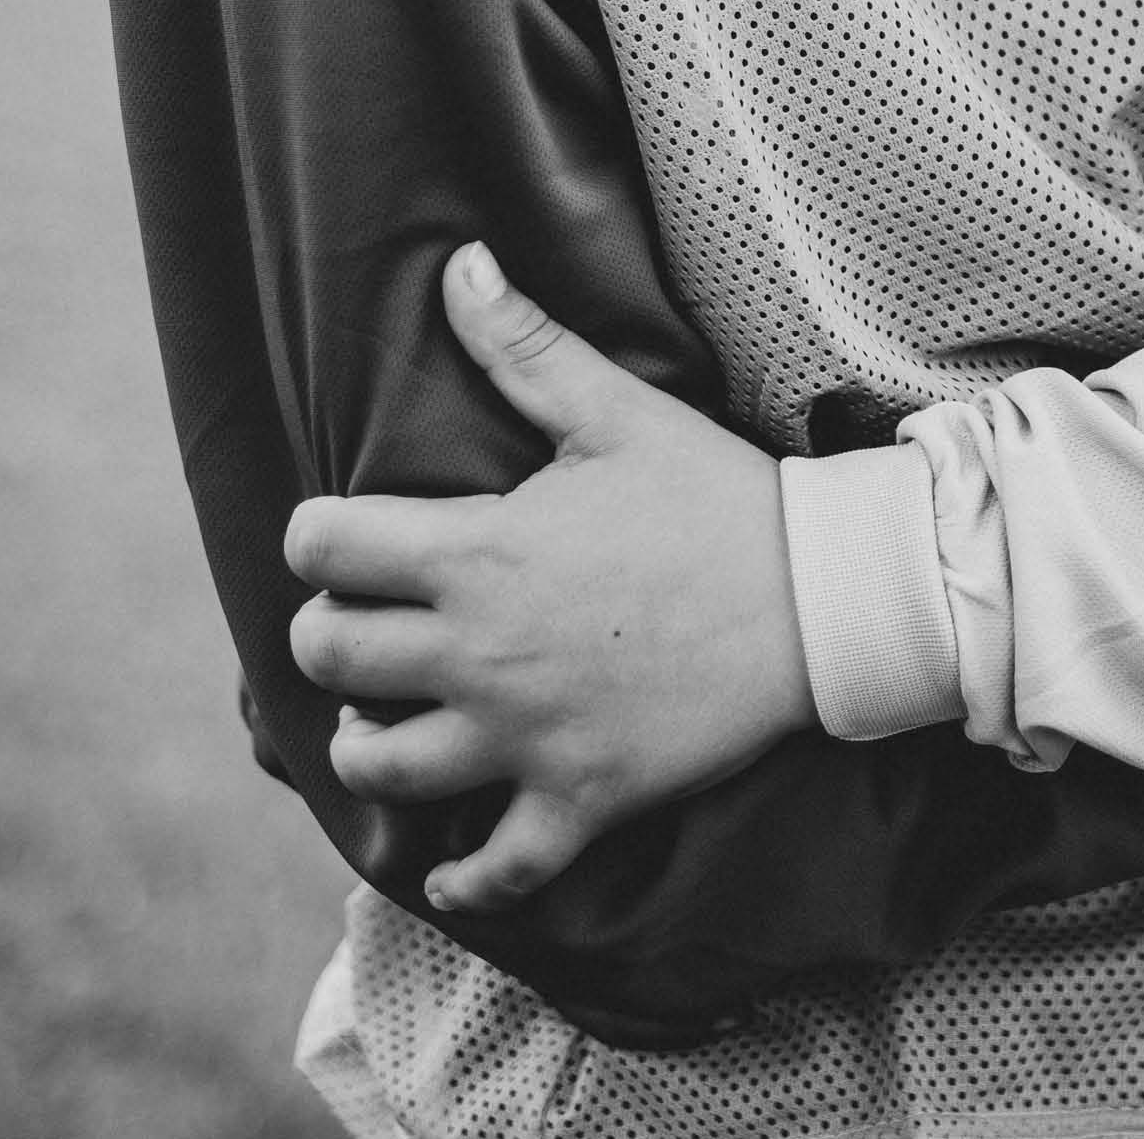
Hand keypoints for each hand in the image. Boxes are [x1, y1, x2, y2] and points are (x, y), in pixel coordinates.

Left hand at [283, 244, 814, 913]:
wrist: (825, 599)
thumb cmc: (720, 498)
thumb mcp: (620, 414)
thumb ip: (526, 347)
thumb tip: (458, 266)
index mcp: (476, 552)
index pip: (324, 547)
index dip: (318, 536)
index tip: (346, 535)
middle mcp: (480, 654)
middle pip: (332, 658)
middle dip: (329, 636)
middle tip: (363, 625)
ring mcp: (527, 737)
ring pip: (386, 768)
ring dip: (368, 747)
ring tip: (385, 726)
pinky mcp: (582, 798)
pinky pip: (499, 866)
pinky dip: (463, 877)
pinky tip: (447, 868)